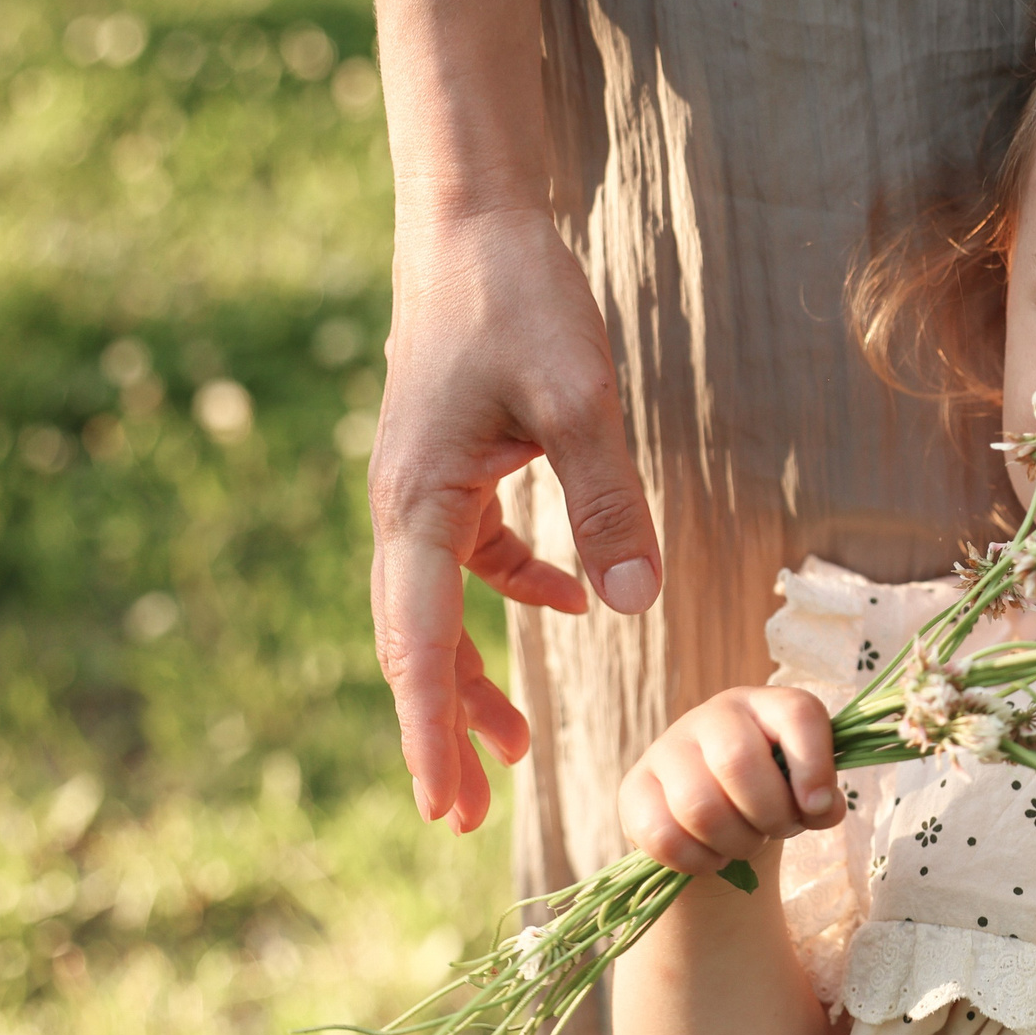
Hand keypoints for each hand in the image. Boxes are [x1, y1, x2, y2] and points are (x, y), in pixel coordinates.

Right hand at [369, 207, 662, 832]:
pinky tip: (572, 606)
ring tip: (510, 748)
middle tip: (466, 817)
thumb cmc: (519, 297)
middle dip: (442, 729)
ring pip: (442, 606)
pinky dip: (518, 590)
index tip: (446, 806)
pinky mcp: (455, 466)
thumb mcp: (580, 399)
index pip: (420, 643)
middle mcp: (404, 506)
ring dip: (474, 675)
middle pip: (416, 642)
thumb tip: (631, 606)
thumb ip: (608, 500)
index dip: (433, 731)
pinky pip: (478, 554)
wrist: (475, 217)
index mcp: (416, 503)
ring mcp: (424, 487)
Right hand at [618, 688, 845, 875]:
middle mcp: (714, 716)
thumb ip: (820, 797)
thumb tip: (821, 807)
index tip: (816, 807)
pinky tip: (713, 858)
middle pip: (738, 761)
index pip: (796, 714)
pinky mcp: (635, 789)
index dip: (813, 765)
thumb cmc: (768, 794)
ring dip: (735, 842)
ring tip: (746, 843)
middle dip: (769, 813)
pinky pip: (663, 836)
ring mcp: (667, 748)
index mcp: (764, 705)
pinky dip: (698, 861)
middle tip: (775, 829)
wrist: (714, 816)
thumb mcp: (802, 791)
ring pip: (700, 806)